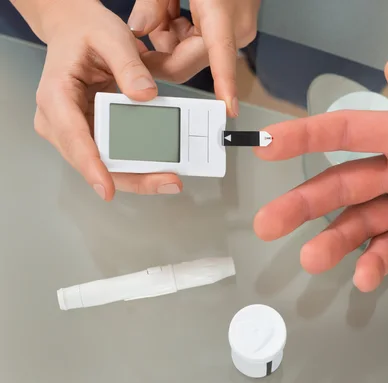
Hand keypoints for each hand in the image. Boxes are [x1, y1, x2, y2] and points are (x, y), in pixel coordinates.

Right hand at [34, 0, 181, 199]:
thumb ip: (130, 65)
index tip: (106, 187)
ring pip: (104, 165)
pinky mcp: (90, 133)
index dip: (91, 166)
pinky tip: (161, 166)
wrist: (75, 28)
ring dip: (138, 175)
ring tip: (171, 177)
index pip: (73, 138)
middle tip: (168, 181)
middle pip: (92, 162)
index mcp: (56, 95)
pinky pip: (112, 156)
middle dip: (131, 177)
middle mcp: (59, 119)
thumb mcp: (111, 37)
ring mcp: (74, 130)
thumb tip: (146, 95)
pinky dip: (136, 164)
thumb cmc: (86, 32)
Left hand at [128, 0, 260, 115]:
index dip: (225, 87)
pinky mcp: (234, 31)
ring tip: (167, 8)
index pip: (222, 59)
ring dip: (172, 38)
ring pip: (194, 54)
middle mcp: (235, 30)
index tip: (228, 109)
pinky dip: (184, 31)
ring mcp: (237, 32)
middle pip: (191, 61)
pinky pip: (202, 44)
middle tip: (144, 29)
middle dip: (163, 50)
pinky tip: (178, 10)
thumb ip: (152, 4)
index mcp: (222, 15)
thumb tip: (138, 31)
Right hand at [253, 59, 387, 291]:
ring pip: (359, 223)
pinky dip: (375, 263)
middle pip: (339, 186)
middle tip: (269, 222)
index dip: (305, 138)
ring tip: (311, 258)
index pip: (345, 134)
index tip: (267, 147)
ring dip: (332, 240)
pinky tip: (363, 277)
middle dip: (302, 203)